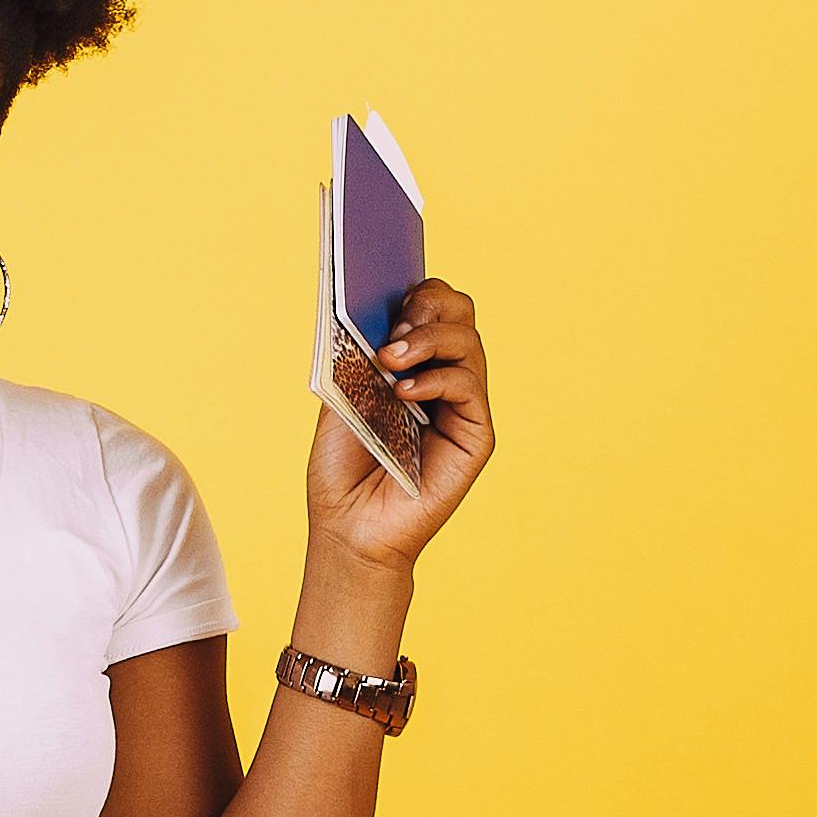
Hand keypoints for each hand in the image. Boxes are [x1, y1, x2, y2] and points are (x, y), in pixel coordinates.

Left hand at [305, 274, 493, 578]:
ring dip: (427, 338)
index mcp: (413, 363)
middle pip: (459, 312)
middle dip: (429, 303)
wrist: (348, 529)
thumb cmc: (342, 469)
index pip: (431, 305)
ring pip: (469, 341)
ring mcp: (463, 406)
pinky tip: (404, 390)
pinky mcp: (476, 434)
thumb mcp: (341, 395)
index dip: (416, 289)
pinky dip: (437, 377)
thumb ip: (360, 353)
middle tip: (395, 322)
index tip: (385, 287)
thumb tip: (370, 306)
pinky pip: (469, 384)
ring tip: (390, 357)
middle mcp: (444, 378)